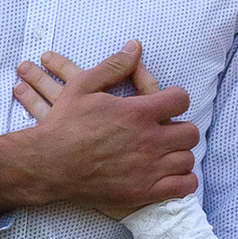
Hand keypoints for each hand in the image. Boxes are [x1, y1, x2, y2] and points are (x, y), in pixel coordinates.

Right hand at [0, 41, 197, 217]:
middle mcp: (148, 140)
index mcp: (138, 112)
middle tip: (168, 129)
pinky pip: (182, 186)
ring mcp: (147, 168)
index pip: (180, 99)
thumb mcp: (83, 86)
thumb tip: (135, 47)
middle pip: (190, 131)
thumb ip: (114, 66)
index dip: (176, 98)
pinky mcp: (143, 192)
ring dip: (180, 153)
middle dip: (181, 127)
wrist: (47, 164)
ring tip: (168, 151)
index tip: (167, 103)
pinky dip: (183, 180)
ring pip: (187, 159)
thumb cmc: (63, 124)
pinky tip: (172, 174)